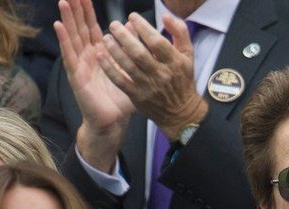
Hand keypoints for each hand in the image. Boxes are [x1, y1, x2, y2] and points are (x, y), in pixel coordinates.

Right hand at [56, 0, 132, 170]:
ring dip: (67, 19)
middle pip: (80, 27)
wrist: (112, 122)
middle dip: (76, 9)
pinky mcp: (76, 76)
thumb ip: (131, 48)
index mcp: (99, 54)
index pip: (92, 26)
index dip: (88, 10)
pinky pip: (69, 55)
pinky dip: (63, 40)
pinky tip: (58, 25)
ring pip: (72, 38)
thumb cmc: (119, 99)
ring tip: (64, 1)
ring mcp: (80, 65)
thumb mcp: (128, 69)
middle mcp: (87, 57)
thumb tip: (134, 26)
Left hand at [98, 12, 208, 140]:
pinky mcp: (138, 97)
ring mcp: (148, 87)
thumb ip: (180, 32)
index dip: (143, 27)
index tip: (132, 17)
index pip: (157, 42)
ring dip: (114, 50)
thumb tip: (165, 16)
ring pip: (128, 66)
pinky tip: (100, 56)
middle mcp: (161, 74)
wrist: (181, 113)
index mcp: (174, 62)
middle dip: (124, 37)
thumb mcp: (188, 55)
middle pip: (139, 53)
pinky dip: (109, 68)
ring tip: (106, 38)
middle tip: (114, 25)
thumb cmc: (182, 80)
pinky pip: (120, 81)